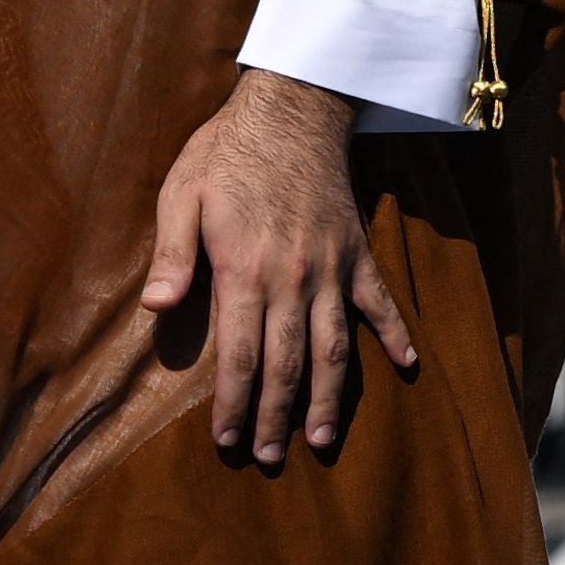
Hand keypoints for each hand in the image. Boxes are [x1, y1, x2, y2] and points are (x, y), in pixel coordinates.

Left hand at [141, 67, 417, 464]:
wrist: (292, 107)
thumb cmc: (226, 152)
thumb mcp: (181, 193)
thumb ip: (172, 254)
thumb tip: (156, 309)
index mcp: (244, 270)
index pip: (239, 355)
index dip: (233, 402)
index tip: (226, 440)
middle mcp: (293, 279)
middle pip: (287, 364)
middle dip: (275, 416)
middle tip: (266, 457)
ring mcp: (331, 269)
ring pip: (334, 349)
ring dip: (330, 399)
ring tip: (323, 441)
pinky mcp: (358, 254)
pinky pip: (380, 303)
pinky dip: (395, 336)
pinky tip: (408, 367)